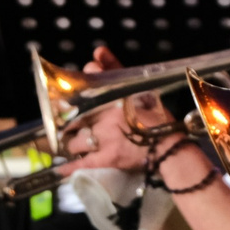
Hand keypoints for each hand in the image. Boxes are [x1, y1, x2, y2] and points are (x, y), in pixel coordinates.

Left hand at [55, 46, 157, 173]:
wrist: (170, 146)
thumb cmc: (160, 119)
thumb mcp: (140, 90)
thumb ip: (116, 72)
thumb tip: (93, 58)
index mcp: (111, 100)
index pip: (84, 91)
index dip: (74, 95)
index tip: (70, 96)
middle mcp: (103, 118)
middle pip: (74, 118)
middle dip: (68, 120)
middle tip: (65, 123)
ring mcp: (102, 140)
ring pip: (73, 141)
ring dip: (70, 142)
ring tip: (69, 143)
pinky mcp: (105, 159)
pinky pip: (82, 164)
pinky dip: (69, 168)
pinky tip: (59, 170)